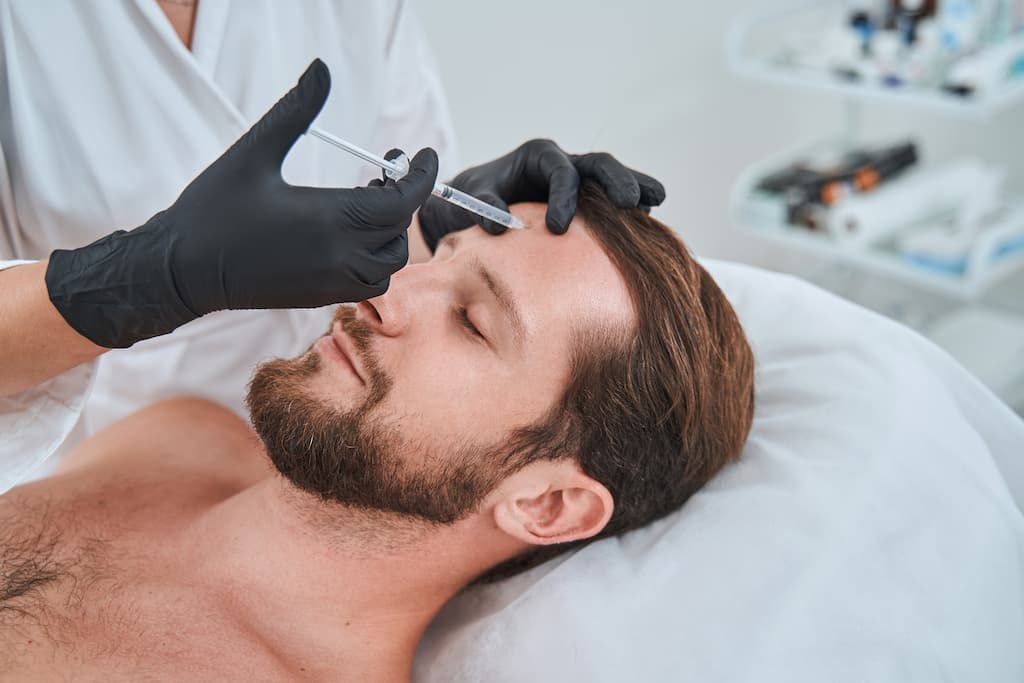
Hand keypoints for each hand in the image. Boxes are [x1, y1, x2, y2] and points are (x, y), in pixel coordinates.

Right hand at [45, 59, 437, 348]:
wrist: (182, 270)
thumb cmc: (214, 209)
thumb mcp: (255, 152)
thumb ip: (296, 111)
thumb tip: (321, 70)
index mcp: (329, 221)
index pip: (400, 202)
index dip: (421, 176)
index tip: (423, 154)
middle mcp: (338, 257)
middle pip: (398, 231)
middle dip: (400, 197)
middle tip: (382, 169)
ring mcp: (330, 282)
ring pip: (388, 264)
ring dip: (390, 233)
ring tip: (367, 203)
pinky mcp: (319, 297)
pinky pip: (367, 282)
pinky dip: (374, 260)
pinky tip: (351, 233)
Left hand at [416, 138, 664, 250]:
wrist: (480, 203)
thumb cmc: (476, 197)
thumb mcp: (473, 197)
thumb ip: (483, 206)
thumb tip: (498, 226)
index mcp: (538, 156)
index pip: (560, 171)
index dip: (564, 197)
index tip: (558, 228)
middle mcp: (564, 163)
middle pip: (598, 164)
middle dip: (616, 180)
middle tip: (630, 203)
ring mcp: (580, 180)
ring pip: (613, 178)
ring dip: (636, 187)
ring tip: (657, 200)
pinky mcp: (587, 200)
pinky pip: (612, 200)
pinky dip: (631, 208)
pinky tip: (647, 225)